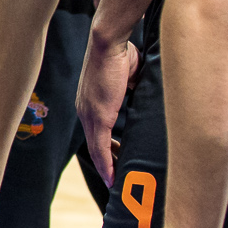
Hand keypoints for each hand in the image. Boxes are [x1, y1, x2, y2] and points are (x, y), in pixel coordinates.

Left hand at [76, 36, 138, 187]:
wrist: (109, 42)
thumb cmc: (120, 54)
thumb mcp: (129, 75)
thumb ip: (132, 87)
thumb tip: (141, 92)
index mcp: (91, 103)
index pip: (97, 133)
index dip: (107, 149)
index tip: (118, 161)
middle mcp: (86, 111)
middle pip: (95, 146)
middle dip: (107, 164)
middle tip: (121, 179)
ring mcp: (90, 115)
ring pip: (97, 150)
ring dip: (108, 168)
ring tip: (118, 185)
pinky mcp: (98, 116)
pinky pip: (101, 146)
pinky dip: (106, 163)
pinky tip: (112, 177)